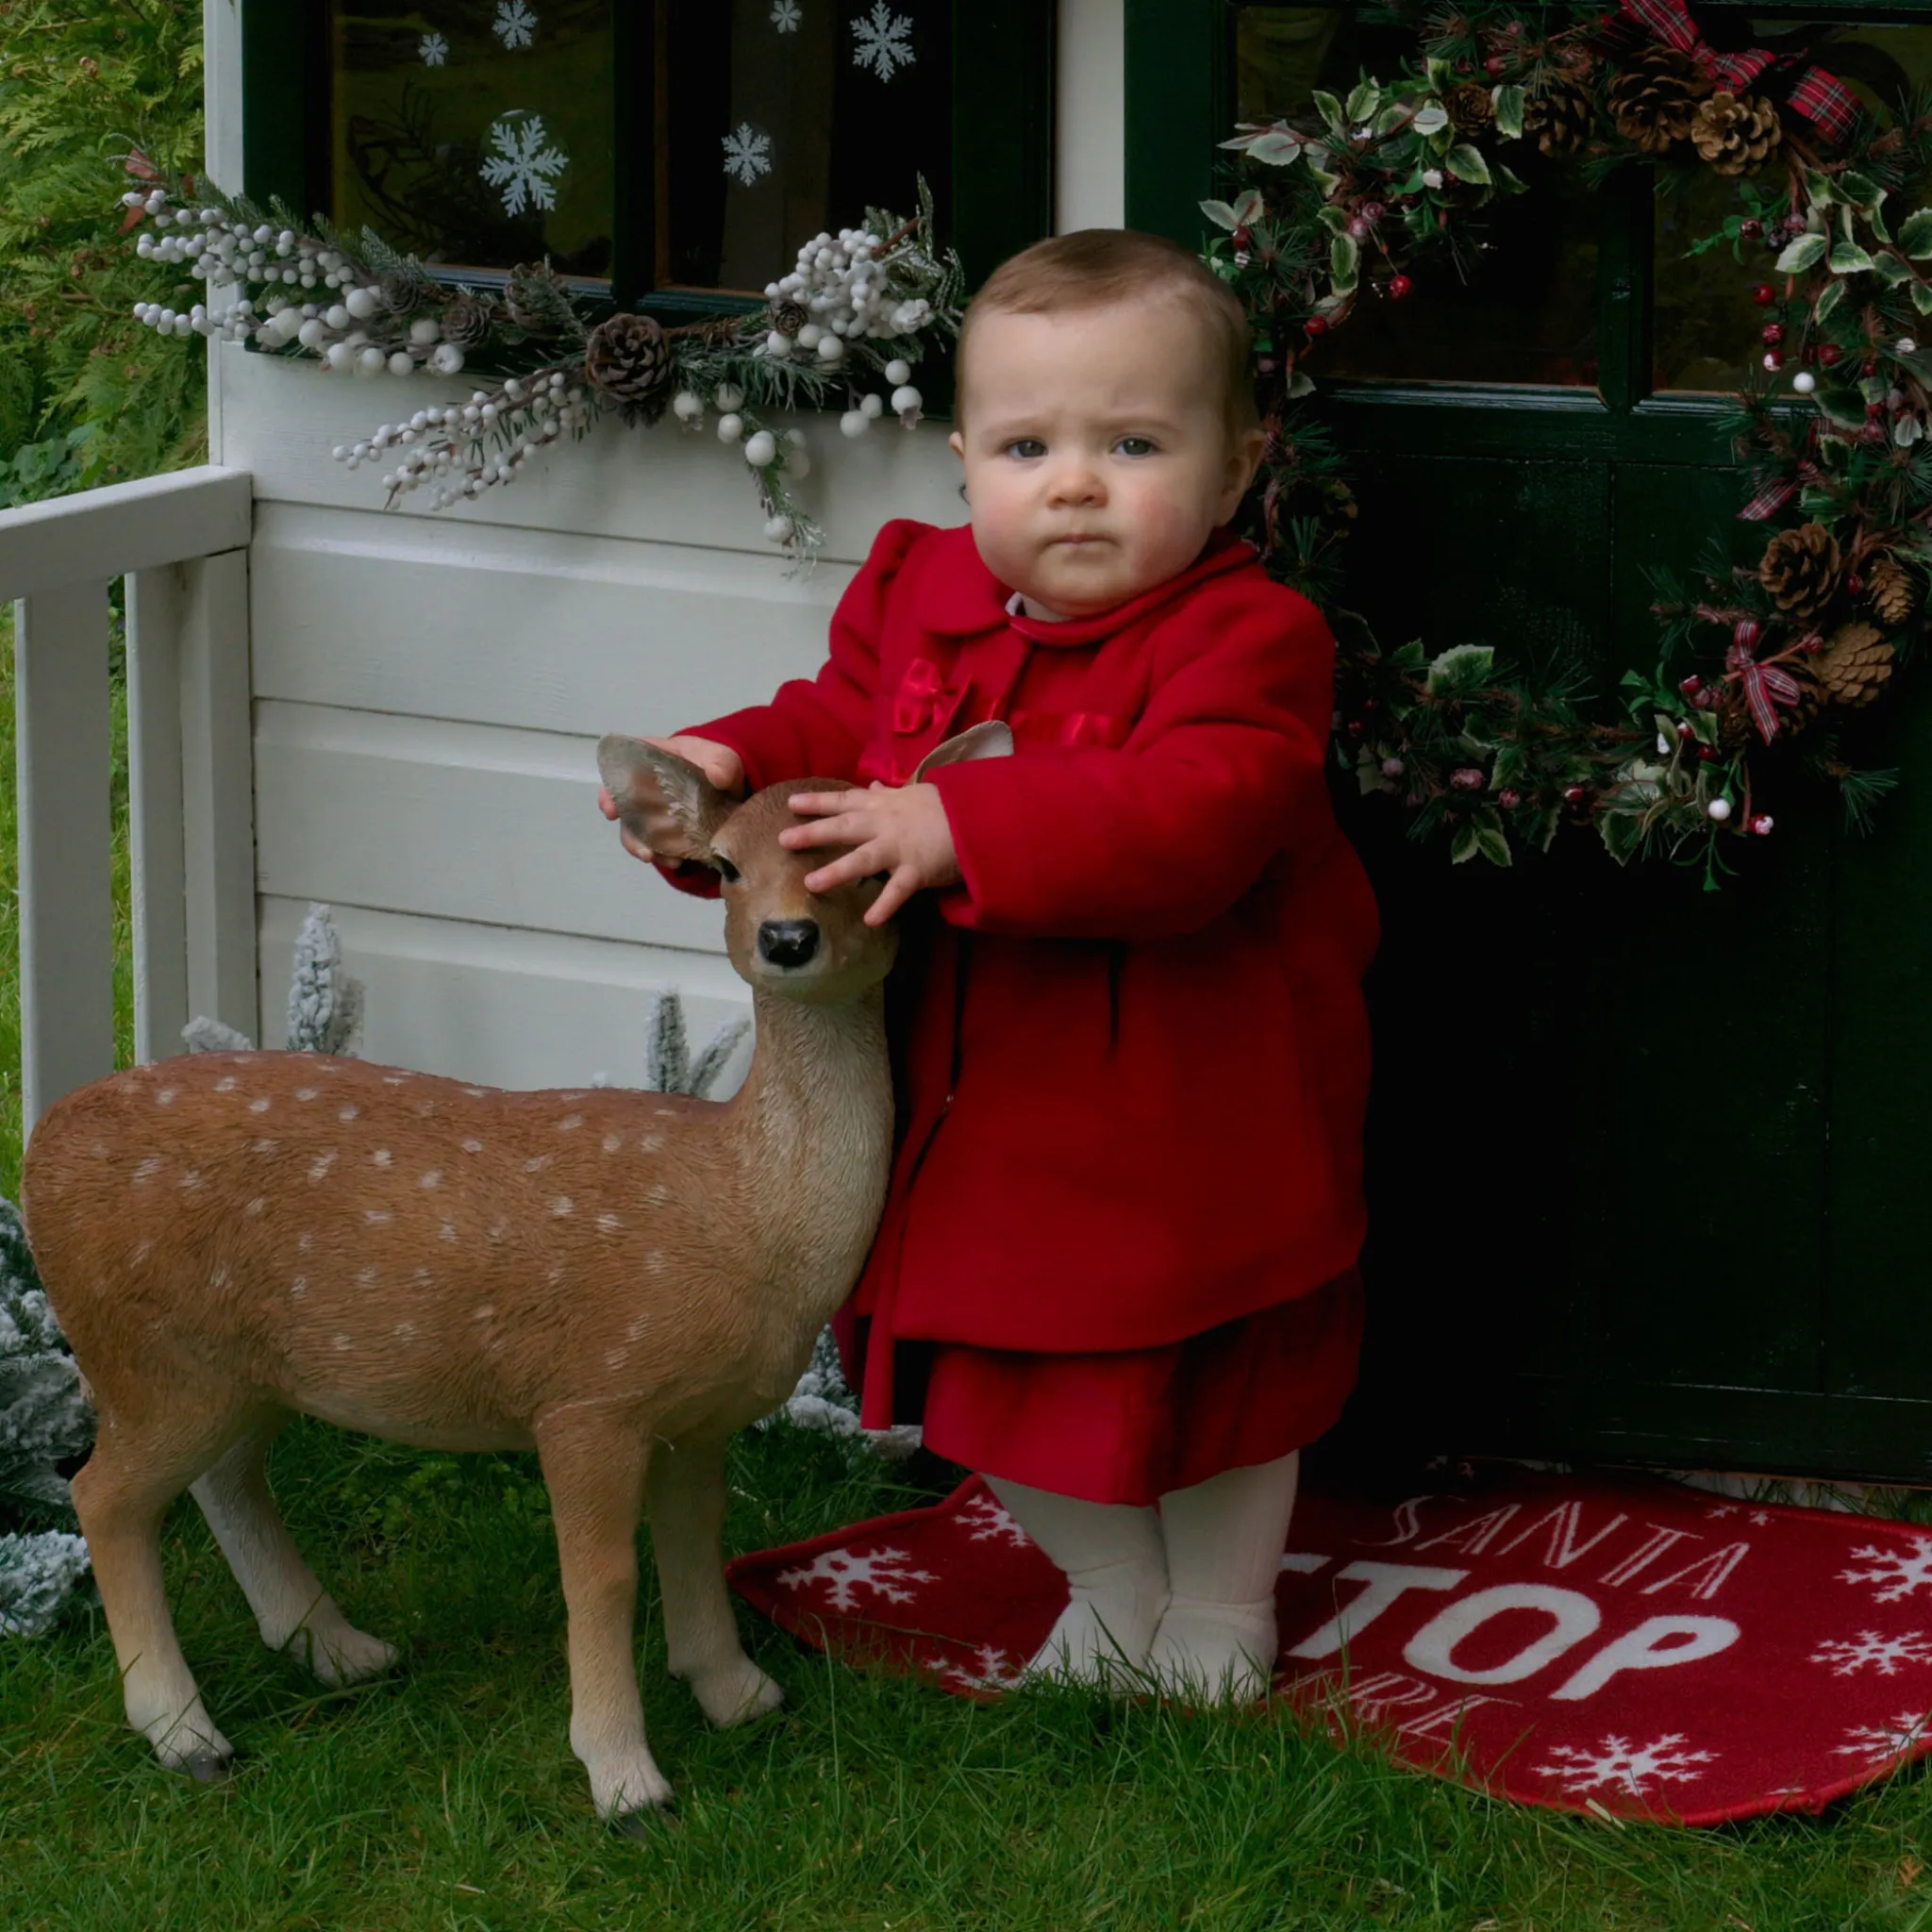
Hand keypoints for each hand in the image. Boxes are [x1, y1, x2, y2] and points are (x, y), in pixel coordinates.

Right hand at [599, 736, 744, 863]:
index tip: (610, 811)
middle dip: (628, 832)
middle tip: (642, 850)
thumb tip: (719, 776)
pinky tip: (676, 862)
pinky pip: (658, 846)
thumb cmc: (716, 764)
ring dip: (644, 849)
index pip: (620, 775)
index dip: (610, 792)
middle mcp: (645, 790)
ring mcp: (654, 813)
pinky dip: (664, 856)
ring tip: (660, 859)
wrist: (729, 787)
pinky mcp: (668, 832)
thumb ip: (721, 762)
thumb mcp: (721, 757)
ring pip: (639, 834)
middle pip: (624, 811)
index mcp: (651, 762)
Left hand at [781, 781, 958, 924]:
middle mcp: (886, 824)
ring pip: (863, 859)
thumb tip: (870, 788)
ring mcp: (900, 848)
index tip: (791, 803)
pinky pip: (898, 890)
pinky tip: (869, 921)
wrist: (978, 817)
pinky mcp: (917, 870)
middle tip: (783, 840)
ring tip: (811, 884)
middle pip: (844, 827)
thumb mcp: (914, 794)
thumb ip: (888, 795)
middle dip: (813, 833)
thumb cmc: (946, 808)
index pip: (845, 801)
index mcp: (884, 806)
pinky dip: (885, 905)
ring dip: (837, 871)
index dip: (818, 802)